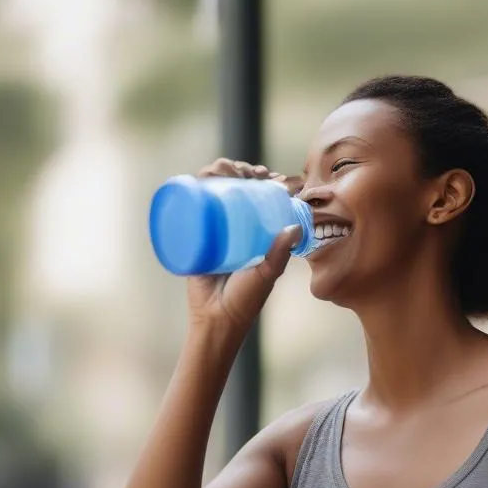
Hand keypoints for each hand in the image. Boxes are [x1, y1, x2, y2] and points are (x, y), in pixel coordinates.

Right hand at [185, 157, 302, 336]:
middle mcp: (233, 228)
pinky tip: (204, 174)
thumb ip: (279, 254)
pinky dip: (196, 183)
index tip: (270, 176)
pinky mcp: (193, 234)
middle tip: (252, 173)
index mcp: (254, 234)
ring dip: (221, 169)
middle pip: (235, 188)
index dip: (262, 181)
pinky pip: (192, 204)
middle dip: (242, 170)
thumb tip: (295, 227)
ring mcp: (212, 229)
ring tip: (229, 170)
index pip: (258, 197)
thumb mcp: (265, 273)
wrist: (214, 318)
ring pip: (214, 190)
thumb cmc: (244, 300)